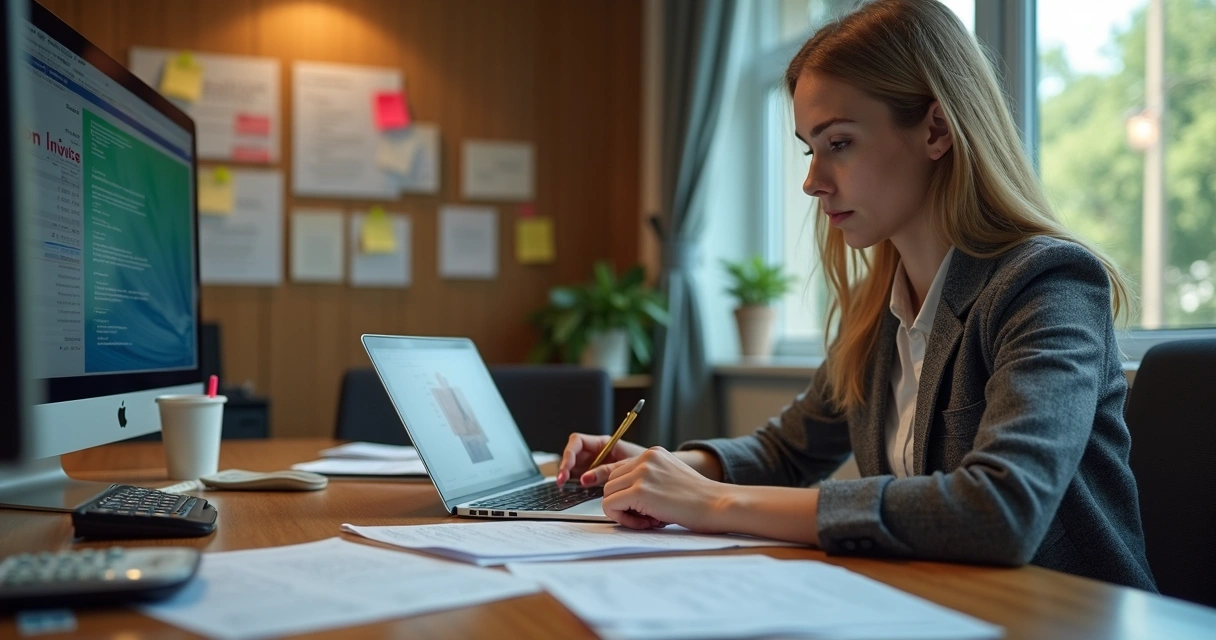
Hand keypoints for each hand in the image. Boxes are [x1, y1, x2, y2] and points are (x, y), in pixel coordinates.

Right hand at [555, 432, 645, 485]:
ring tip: (565, 486)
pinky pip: (583, 479)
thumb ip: (606, 471)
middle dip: (565, 467)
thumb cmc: (648, 465)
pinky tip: (575, 491)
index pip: (578, 442)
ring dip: (569, 477)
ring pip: (576, 468)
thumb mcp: (627, 466)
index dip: (569, 452)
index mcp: (604, 443)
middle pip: (573, 455)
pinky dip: (578, 485)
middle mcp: (597, 453)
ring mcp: (596, 465)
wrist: (660, 475)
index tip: (567, 466)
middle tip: (562, 481)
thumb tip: (585, 478)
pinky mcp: (598, 478)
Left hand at [596, 446, 727, 532]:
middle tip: (647, 516)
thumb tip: (625, 496)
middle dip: (623, 502)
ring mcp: (641, 473)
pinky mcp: (639, 490)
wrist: (717, 504)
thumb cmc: (700, 499)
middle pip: (611, 482)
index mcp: (653, 454)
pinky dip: (622, 519)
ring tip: (649, 520)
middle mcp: (645, 458)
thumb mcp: (671, 478)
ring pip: (608, 493)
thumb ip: (649, 479)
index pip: (620, 472)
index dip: (627, 494)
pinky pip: (610, 506)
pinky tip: (647, 523)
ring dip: (623, 511)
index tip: (641, 508)